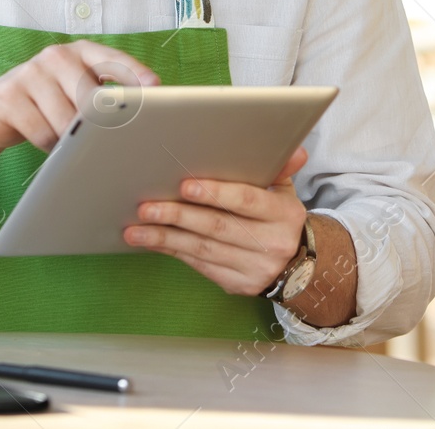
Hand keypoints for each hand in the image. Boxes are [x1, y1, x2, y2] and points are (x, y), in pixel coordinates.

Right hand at [0, 40, 158, 152]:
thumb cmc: (47, 104)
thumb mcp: (75, 91)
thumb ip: (102, 94)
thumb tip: (140, 115)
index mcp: (80, 52)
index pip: (113, 59)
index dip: (135, 72)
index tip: (155, 86)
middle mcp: (56, 56)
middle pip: (91, 95)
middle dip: (100, 123)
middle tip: (105, 140)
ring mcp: (31, 73)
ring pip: (67, 119)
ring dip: (72, 140)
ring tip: (68, 140)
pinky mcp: (9, 96)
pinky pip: (43, 132)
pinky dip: (50, 146)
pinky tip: (48, 143)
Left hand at [124, 146, 309, 295]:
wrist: (299, 267)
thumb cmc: (280, 219)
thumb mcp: (284, 192)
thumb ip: (278, 169)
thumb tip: (293, 148)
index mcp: (284, 215)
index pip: (248, 202)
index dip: (216, 194)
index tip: (185, 187)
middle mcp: (273, 244)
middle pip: (219, 227)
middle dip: (179, 216)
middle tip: (147, 207)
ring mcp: (255, 268)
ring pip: (204, 250)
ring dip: (166, 238)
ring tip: (136, 229)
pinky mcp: (238, 285)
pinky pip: (200, 266)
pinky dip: (173, 252)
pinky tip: (152, 242)